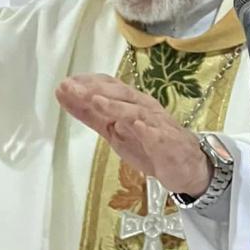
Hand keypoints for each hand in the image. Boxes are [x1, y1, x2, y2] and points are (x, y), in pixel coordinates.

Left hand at [55, 74, 210, 196]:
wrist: (185, 167)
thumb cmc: (148, 145)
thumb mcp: (113, 131)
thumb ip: (90, 115)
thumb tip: (64, 97)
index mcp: (130, 103)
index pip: (108, 85)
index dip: (87, 82)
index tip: (65, 84)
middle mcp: (143, 107)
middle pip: (119, 94)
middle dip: (94, 90)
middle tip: (71, 88)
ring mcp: (156, 124)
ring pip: (135, 111)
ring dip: (115, 105)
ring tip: (96, 101)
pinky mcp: (166, 143)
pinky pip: (157, 134)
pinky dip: (146, 129)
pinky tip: (136, 125)